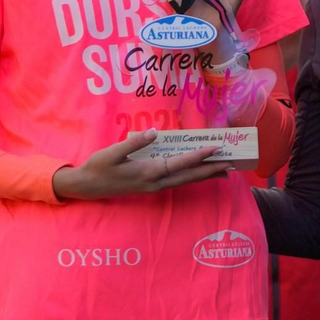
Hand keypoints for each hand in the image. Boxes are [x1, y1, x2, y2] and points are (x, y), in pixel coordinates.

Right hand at [52, 130, 228, 200]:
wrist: (87, 187)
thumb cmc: (98, 167)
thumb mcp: (112, 152)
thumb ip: (134, 142)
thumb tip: (154, 132)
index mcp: (148, 172)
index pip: (180, 163)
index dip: (199, 156)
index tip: (215, 149)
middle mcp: (155, 182)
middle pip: (189, 177)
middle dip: (211, 170)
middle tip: (232, 164)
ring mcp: (154, 186)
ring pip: (185, 181)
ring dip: (205, 175)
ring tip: (224, 170)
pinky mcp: (151, 186)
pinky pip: (177, 181)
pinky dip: (192, 177)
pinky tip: (199, 173)